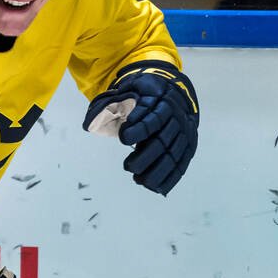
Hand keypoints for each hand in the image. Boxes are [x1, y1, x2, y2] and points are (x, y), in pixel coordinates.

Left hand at [84, 62, 198, 194]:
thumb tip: (88, 126)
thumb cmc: (148, 94)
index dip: (139, 129)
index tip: (124, 138)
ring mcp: (185, 134)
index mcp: (162, 101)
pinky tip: (156, 187)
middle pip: (163, 141)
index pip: (153, 118)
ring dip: (156, 171)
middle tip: (128, 166)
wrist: (178, 92)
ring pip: (173, 155)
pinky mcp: (188, 146)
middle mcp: (177, 118)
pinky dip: (169, 178)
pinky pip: (182, 164)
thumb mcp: (131, 89)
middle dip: (145, 157)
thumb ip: (111, 105)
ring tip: (138, 179)